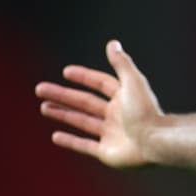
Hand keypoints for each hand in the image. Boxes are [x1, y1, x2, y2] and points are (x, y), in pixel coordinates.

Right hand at [35, 40, 163, 167]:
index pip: (100, 84)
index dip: (84, 77)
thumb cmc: (146, 111)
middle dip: (63, 95)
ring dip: (62, 114)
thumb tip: (112, 43)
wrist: (155, 142)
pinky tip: (55, 136)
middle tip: (41, 89)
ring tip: (44, 107)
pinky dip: (70, 141)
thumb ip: (121, 63)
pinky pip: (85, 146)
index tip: (66, 72)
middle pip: (85, 102)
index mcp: (123, 98)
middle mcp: (116, 115)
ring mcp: (111, 134)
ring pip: (81, 122)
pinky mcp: (107, 153)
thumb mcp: (133, 81)